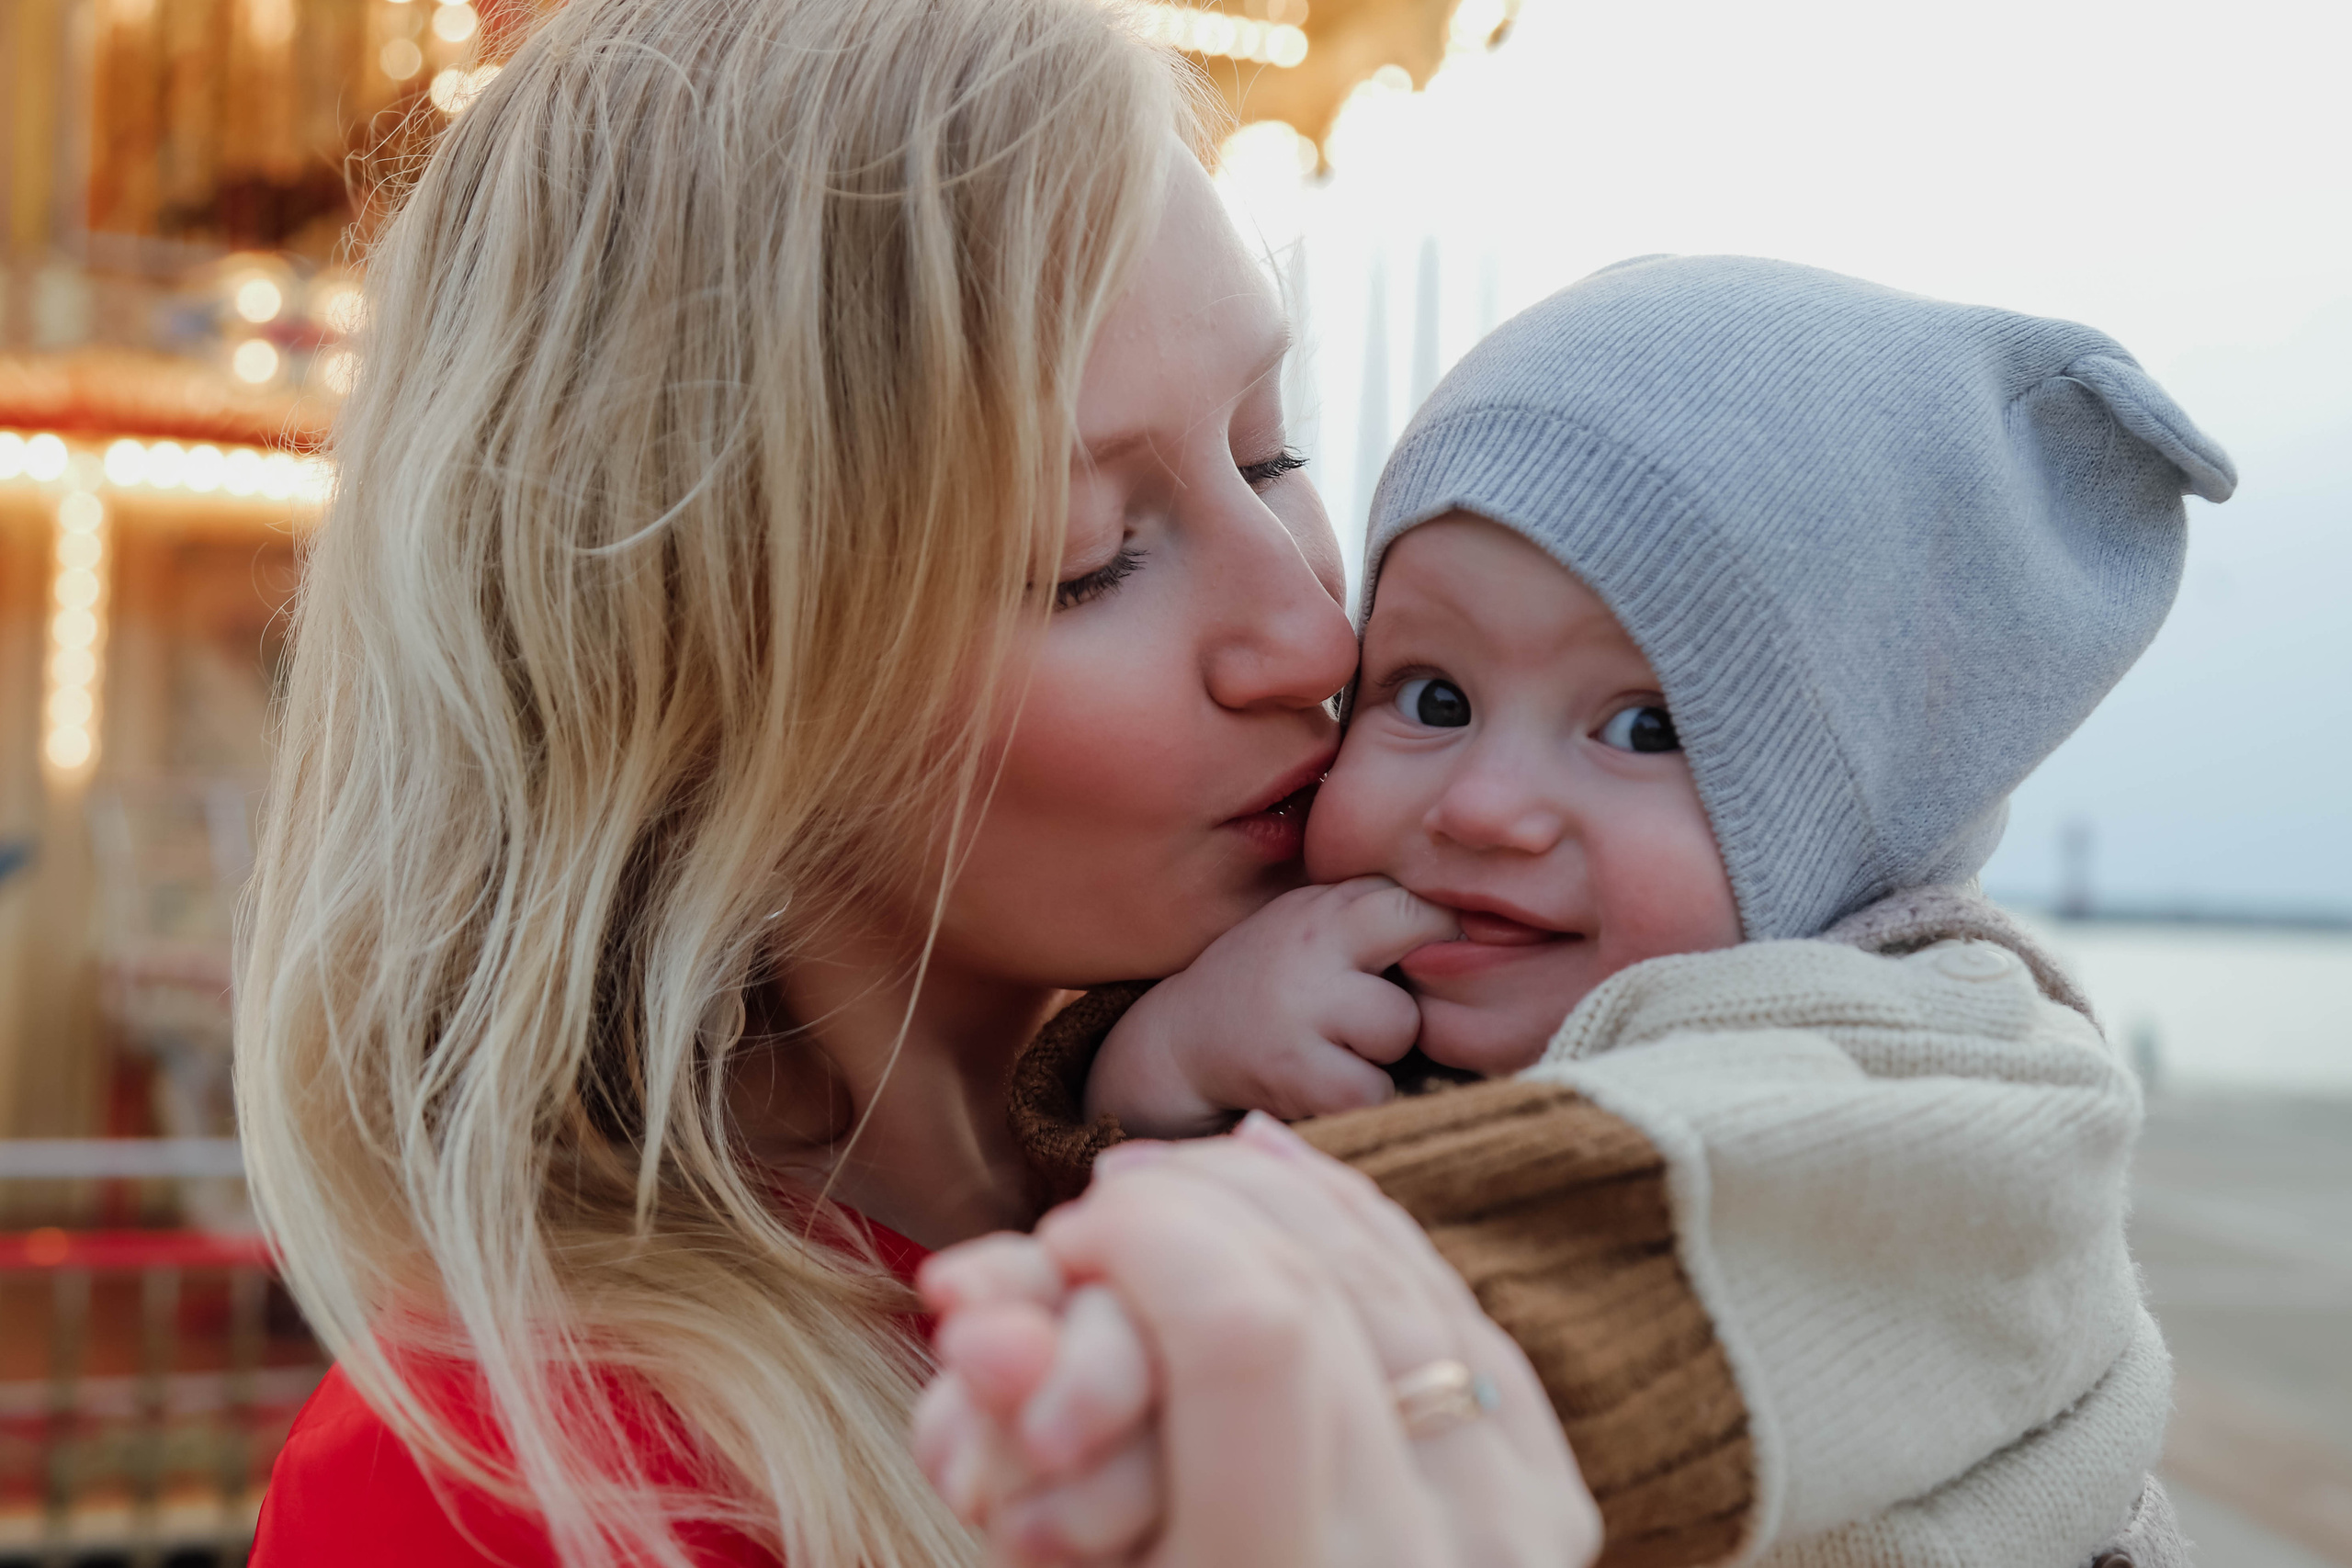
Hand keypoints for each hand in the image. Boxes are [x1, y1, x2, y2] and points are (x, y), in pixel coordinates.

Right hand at [914, 1115, 1601, 1567]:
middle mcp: (1423, 1565)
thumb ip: (1009, 1450)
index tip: (1065, 1242)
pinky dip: (1355, 1226)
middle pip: (1311, 1285)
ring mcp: (1511, 1536)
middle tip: (1098, 1212)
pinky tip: (1269, 1168)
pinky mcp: (1550, 1509)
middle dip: (1185, 1210)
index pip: (1245, 1331)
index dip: (1149, 1239)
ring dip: (1266, 1197)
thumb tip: (975, 1298)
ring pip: (1395, 1275)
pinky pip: (1454, 1308)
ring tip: (1163, 1181)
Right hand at [1085, 877, 1458, 1137]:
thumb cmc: (1270, 984)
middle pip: (1424, 952)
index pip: (1418, 904)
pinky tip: (1319, 1081)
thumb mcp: (1310, 925)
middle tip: (1372, 1007)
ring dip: (1381, 1049)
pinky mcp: (1297, 1071)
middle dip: (1412, 987)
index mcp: (1324, 906)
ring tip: (1335, 1046)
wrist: (1177, 1043)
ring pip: (1399, 1027)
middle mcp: (1313, 945)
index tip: (1430, 960)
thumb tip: (1483, 920)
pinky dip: (1356, 1095)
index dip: (1440, 935)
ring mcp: (1303, 1006)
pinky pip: (1372, 1090)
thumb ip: (1374, 915)